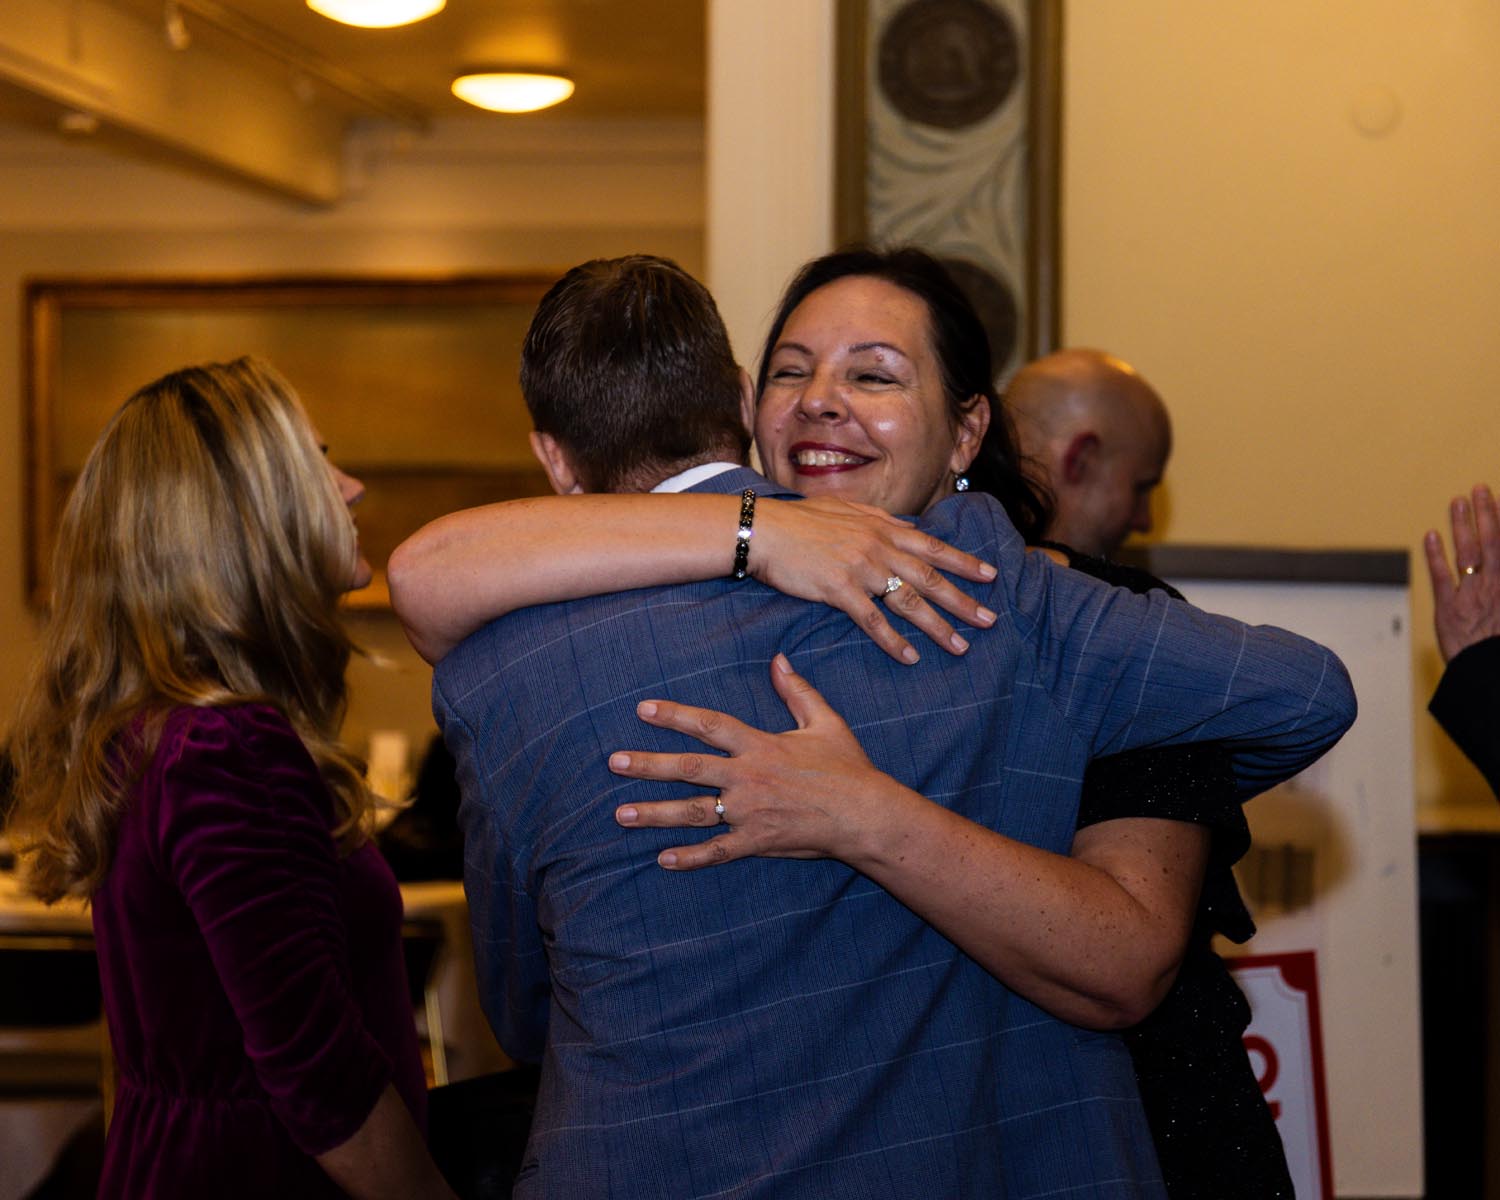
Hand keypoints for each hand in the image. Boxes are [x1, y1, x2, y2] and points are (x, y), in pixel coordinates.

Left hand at [610, 654, 899, 869]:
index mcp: (760, 745)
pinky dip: (691, 858)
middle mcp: (748, 777)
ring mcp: (750, 812)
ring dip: (655, 814)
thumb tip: (779, 658)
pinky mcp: (758, 840)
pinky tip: (663, 859)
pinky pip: (718, 851)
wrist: (866, 814)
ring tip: (621, 814)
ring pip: (693, 811)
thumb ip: (797, 690)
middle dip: (648, 765)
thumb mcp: (825, 721)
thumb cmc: (848, 767)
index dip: (675, 715)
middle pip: (689, 768)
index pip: (709, 725)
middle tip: (614, 763)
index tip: (643, 709)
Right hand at [751, 496, 997, 664]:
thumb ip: (878, 519)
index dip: (964, 562)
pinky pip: (873, 620)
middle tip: (989, 620)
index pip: (932, 547)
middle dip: (963, 601)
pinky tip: (911, 656)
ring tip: (960, 646)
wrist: (763, 529)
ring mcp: (861, 568)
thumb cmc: (800, 519)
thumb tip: (905, 526)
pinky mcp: (839, 589)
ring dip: (938, 627)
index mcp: (882, 527)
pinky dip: (894, 641)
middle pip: (930, 578)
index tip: (990, 575)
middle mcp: (878, 547)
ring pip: (909, 601)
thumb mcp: (845, 509)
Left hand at [1424, 483, 1499, 661]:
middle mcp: (1496, 584)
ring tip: (1457, 501)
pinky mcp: (1448, 608)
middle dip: (1486, 513)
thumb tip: (1494, 562)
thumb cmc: (1498, 646)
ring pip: (1467, 552)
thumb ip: (1499, 581)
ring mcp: (1471, 594)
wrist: (1490, 672)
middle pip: (1492, 541)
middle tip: (1479, 488)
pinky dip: (1435, 554)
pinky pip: (1441, 576)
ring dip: (1462, 524)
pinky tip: (1430, 535)